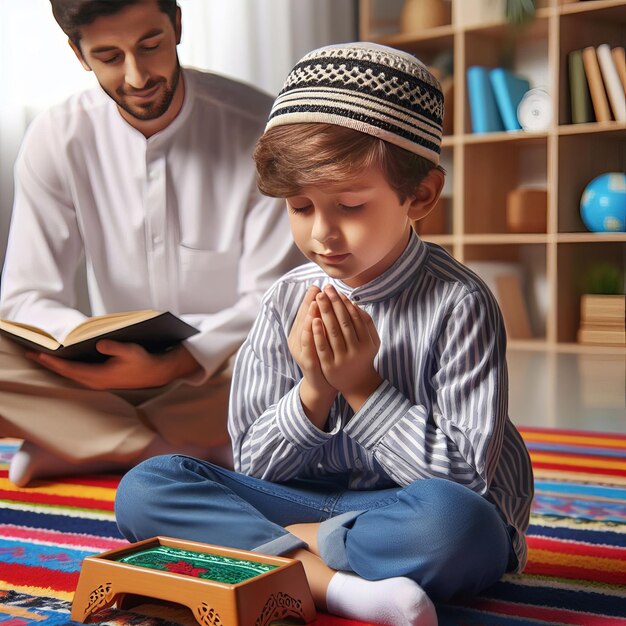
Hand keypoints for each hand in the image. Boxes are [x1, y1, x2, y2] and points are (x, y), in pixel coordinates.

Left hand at [27, 340, 200, 389]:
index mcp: (99, 376)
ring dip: (56, 366)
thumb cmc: (144, 361)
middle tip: (30, 353)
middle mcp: (95, 382)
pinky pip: (77, 374)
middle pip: (65, 373)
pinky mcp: (101, 380)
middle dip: (48, 363)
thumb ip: (115, 347)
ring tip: (42, 356)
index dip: (53, 361)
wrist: (156, 373)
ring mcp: (97, 382)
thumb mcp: (131, 350)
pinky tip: (63, 360)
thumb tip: (99, 343)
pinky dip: (67, 367)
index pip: (69, 369)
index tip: (38, 353)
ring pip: (70, 375)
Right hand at [288, 286, 336, 426]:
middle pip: (303, 318)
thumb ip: (324, 321)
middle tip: (316, 289)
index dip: (309, 299)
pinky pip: (306, 345)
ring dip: (308, 314)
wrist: (323, 384)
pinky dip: (310, 332)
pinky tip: (313, 321)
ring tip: (314, 301)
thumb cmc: (325, 357)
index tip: (316, 285)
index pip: (305, 313)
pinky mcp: (306, 361)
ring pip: (303, 330)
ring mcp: (301, 352)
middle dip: (310, 303)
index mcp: (301, 333)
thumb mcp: (323, 338)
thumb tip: (329, 300)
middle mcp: (298, 341)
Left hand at [313, 285, 381, 411]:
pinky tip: (313, 320)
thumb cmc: (362, 357)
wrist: (357, 384)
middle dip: (333, 303)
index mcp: (367, 342)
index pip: (355, 317)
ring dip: (325, 313)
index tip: (336, 291)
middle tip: (325, 289)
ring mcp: (343, 359)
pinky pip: (323, 347)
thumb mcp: (371, 341)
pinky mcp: (330, 367)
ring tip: (319, 298)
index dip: (345, 303)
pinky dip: (318, 333)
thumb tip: (354, 304)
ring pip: (333, 332)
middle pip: (343, 322)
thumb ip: (367, 323)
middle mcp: (356, 350)